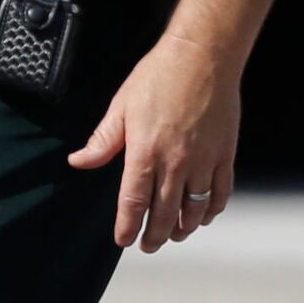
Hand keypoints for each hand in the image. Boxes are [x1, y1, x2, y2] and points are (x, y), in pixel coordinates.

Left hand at [69, 34, 238, 252]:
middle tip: (148, 246)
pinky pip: (220, 192)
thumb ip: (102, 141)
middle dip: (154, 236)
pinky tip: (203, 216)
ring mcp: (203, 160)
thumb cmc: (159, 76)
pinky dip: (212, 210)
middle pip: (163, 214)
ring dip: (183, 228)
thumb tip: (78, 161)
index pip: (133, 202)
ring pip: (193, 209)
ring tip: (174, 235)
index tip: (123, 240)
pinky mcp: (224, 154)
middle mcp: (174, 162)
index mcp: (144, 152)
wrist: (203, 56)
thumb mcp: (121, 106)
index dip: (127, 227)